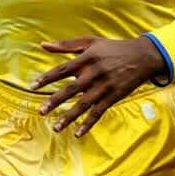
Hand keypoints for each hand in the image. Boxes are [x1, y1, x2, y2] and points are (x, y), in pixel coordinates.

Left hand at [33, 36, 165, 136]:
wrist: (143, 56)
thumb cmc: (113, 48)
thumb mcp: (91, 42)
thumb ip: (66, 45)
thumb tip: (43, 45)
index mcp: (87, 59)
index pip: (62, 69)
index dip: (46, 78)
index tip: (32, 87)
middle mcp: (94, 73)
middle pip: (71, 89)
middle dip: (55, 101)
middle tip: (41, 111)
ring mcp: (105, 86)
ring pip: (84, 104)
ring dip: (69, 117)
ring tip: (56, 127)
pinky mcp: (113, 97)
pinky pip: (99, 112)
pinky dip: (88, 123)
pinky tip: (78, 133)